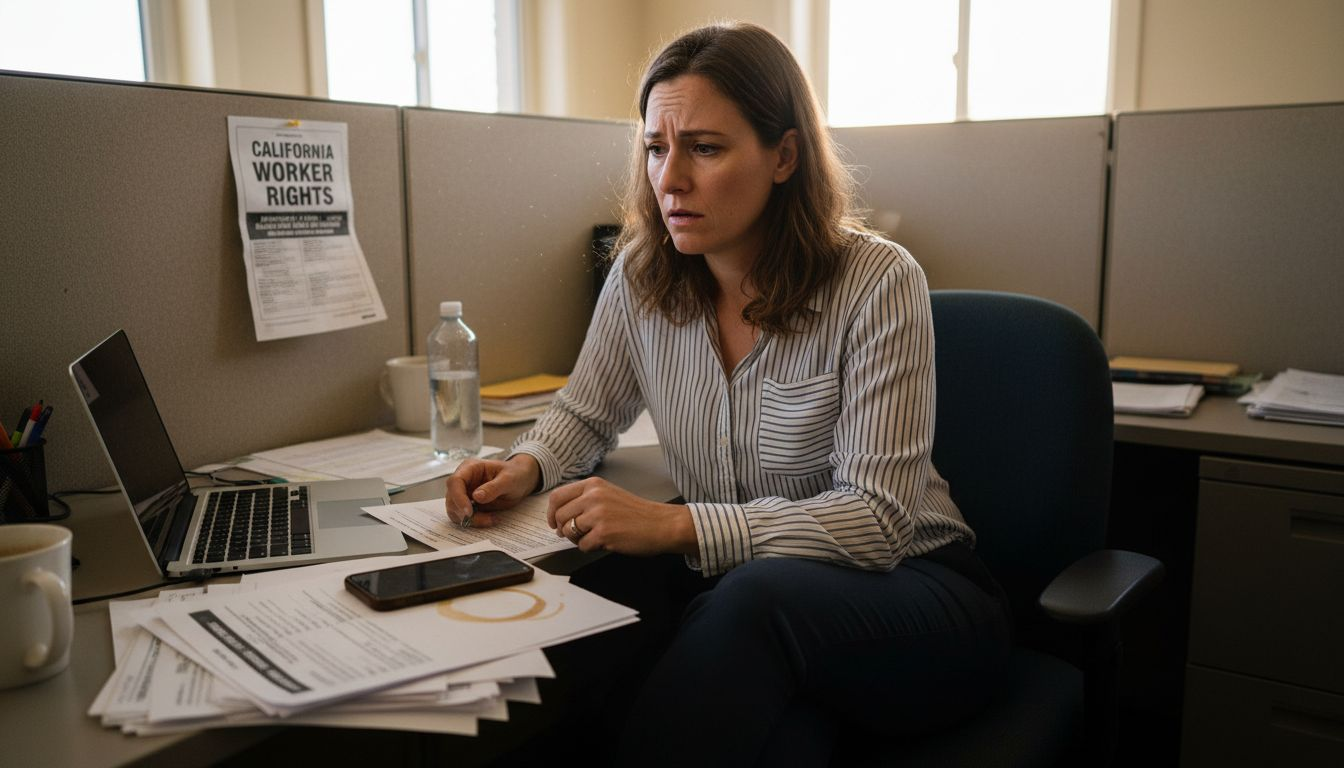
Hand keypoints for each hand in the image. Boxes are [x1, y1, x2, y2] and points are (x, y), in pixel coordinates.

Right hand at [444, 454, 540, 526]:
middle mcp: (464, 481)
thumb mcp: (508, 479)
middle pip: (451, 499)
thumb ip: (493, 487)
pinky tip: (491, 519)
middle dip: (464, 513)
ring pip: (455, 511)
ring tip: (491, 519)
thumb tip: (476, 497)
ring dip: (471, 520)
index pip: (455, 482)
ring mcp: (464, 493)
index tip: (469, 512)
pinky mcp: (469, 505)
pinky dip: (475, 522)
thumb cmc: (515, 474)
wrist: (522, 480)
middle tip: (485, 519)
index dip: (458, 498)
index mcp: (470, 468)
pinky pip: (464, 517)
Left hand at [547, 477, 697, 555]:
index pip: (558, 496)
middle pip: (560, 515)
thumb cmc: (637, 513)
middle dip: (564, 529)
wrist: (661, 524)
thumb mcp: (609, 494)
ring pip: (569, 531)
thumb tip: (561, 515)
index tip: (554, 522)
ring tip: (594, 537)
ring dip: (578, 539)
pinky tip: (605, 542)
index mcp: (593, 485)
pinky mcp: (603, 533)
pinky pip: (582, 545)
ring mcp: (598, 515)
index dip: (552, 512)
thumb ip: (586, 499)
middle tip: (574, 534)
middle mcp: (593, 496)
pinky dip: (590, 547)